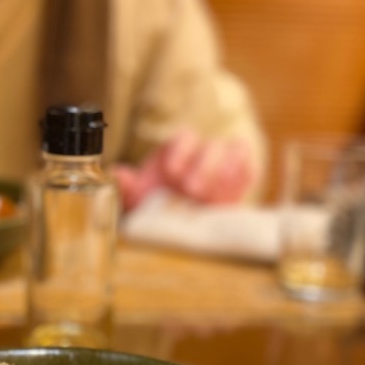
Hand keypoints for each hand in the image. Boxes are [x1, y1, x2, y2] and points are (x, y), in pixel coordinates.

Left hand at [114, 130, 254, 211]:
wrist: (180, 227)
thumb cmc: (158, 207)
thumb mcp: (139, 199)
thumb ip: (127, 186)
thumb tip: (115, 174)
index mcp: (178, 150)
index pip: (185, 137)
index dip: (180, 150)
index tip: (170, 171)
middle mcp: (202, 153)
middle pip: (211, 145)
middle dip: (203, 166)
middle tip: (191, 190)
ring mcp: (225, 165)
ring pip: (235, 151)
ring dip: (225, 171)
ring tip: (212, 195)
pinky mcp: (241, 180)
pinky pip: (249, 169)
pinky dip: (241, 177)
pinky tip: (229, 194)